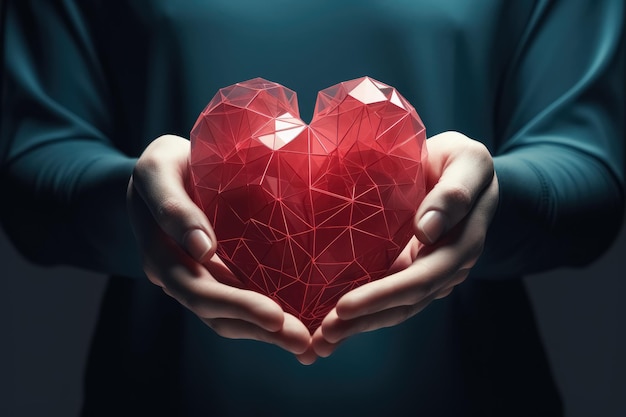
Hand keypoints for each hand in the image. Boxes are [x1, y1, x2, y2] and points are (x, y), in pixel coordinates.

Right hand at [127, 135, 311, 359]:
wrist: (165, 169)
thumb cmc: (165, 163)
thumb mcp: (159, 169)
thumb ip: (173, 207)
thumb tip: (204, 250)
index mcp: (161, 253)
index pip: (197, 289)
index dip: (236, 305)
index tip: (275, 316)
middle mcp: (178, 274)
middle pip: (217, 313)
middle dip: (260, 329)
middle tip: (303, 342)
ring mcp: (198, 277)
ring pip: (228, 316)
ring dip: (266, 333)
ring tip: (306, 344)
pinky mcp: (218, 273)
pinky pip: (239, 299)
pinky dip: (264, 317)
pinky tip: (295, 324)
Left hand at [312, 131, 498, 356]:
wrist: (460, 169)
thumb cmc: (461, 160)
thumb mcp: (468, 161)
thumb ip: (454, 193)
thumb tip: (427, 231)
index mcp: (461, 244)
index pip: (421, 279)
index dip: (383, 296)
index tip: (344, 307)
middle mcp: (446, 267)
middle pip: (405, 303)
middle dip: (364, 321)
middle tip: (323, 336)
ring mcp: (427, 272)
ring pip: (395, 308)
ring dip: (360, 326)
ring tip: (322, 341)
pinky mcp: (409, 269)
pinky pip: (387, 296)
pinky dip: (363, 314)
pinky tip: (334, 325)